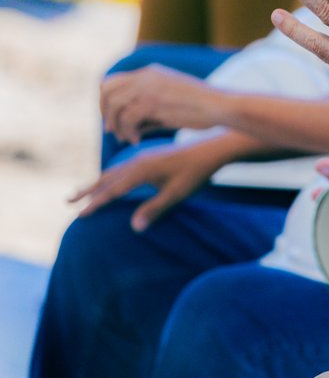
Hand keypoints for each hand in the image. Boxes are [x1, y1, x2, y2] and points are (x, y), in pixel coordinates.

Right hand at [70, 141, 225, 231]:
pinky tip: (111, 180)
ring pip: (114, 171)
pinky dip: (111, 175)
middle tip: (68, 201)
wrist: (211, 149)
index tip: (80, 215)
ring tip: (83, 191)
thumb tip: (134, 228)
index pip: (112, 190)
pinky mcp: (150, 156)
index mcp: (141, 171)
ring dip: (97, 182)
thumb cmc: (196, 173)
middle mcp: (138, 162)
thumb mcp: (177, 194)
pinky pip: (124, 166)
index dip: (96, 204)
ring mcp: (143, 157)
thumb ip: (155, 209)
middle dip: (88, 190)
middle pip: (107, 178)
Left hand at [100, 65, 225, 144]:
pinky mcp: (153, 103)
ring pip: (115, 105)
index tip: (113, 118)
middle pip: (107, 89)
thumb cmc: (201, 107)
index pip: (113, 80)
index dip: (107, 100)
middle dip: (106, 112)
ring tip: (127, 138)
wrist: (221, 106)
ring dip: (116, 125)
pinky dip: (128, 132)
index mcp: (151, 72)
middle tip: (112, 130)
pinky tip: (137, 141)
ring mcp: (149, 88)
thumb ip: (148, 110)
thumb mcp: (171, 102)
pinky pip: (127, 119)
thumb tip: (128, 129)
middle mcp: (146, 76)